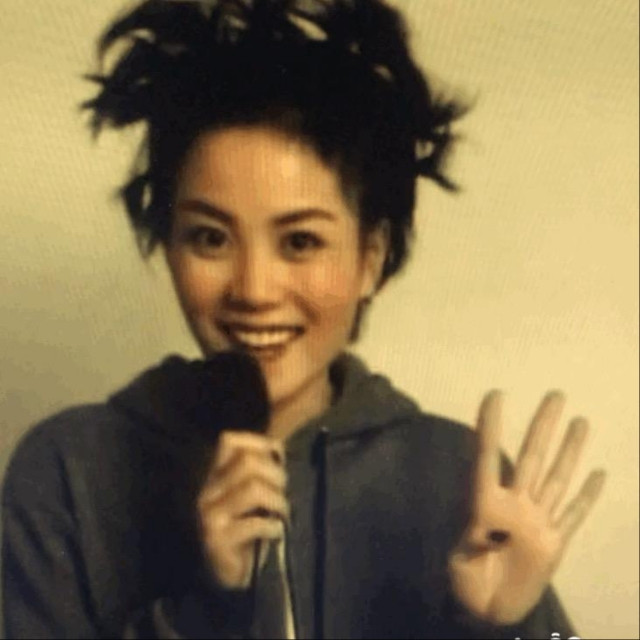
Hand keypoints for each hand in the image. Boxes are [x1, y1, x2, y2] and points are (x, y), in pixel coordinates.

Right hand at [197, 431, 288, 589]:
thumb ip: (259, 470)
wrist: (226, 573)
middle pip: (246, 462)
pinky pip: (253, 524)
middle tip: (283, 490)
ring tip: (282, 511)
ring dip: (276, 499)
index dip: (258, 442)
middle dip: (275, 473)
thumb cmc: (244, 527)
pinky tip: (276, 531)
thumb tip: (279, 447)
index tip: (278, 456)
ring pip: (252, 489)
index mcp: (213, 474)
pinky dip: (272, 526)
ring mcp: (209, 515)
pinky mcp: (217, 540)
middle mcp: (207, 490)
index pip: (229, 440)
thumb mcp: (251, 493)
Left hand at [448, 391, 605, 624]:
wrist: (486, 610)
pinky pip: (574, 515)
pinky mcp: (555, 543)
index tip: (495, 394)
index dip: (491, 426)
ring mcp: (537, 521)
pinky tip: (598, 473)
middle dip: (543, 426)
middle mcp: (515, 505)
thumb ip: (472, 538)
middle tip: (555, 394)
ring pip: (557, 478)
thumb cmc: (464, 582)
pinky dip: (587, 496)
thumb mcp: (460, 560)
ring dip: (569, 449)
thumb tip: (482, 521)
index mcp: (485, 504)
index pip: (488, 456)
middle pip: (533, 457)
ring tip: (580, 420)